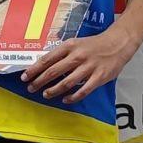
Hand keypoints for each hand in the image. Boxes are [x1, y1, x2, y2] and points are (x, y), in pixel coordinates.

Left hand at [22, 27, 136, 102]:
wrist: (118, 43)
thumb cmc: (94, 45)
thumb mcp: (76, 43)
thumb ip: (62, 53)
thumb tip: (44, 65)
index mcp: (70, 46)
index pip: (48, 59)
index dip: (34, 69)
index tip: (25, 77)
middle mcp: (78, 56)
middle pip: (54, 71)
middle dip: (39, 81)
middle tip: (31, 88)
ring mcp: (89, 67)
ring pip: (67, 82)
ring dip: (54, 90)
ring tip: (46, 94)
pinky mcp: (99, 77)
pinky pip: (83, 90)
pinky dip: (73, 97)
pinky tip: (65, 99)